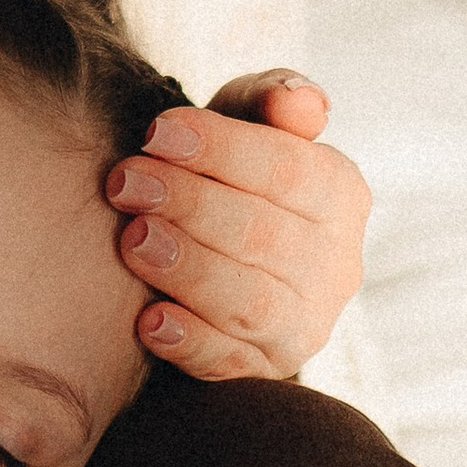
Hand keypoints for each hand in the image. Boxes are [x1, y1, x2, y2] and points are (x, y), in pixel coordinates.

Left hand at [103, 72, 370, 381]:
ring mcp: (305, 325)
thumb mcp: (246, 123)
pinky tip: (149, 321)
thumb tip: (298, 103)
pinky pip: (231, 364)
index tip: (154, 133)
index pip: (290, 169)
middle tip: (125, 182)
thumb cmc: (228, 173)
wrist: (216, 252)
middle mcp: (337, 265)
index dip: (221, 149)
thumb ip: (269, 98)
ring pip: (251, 303)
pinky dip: (191, 344)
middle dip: (190, 205)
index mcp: (341, 194)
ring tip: (134, 240)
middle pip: (265, 236)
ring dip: (188, 270)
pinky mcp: (263, 369)